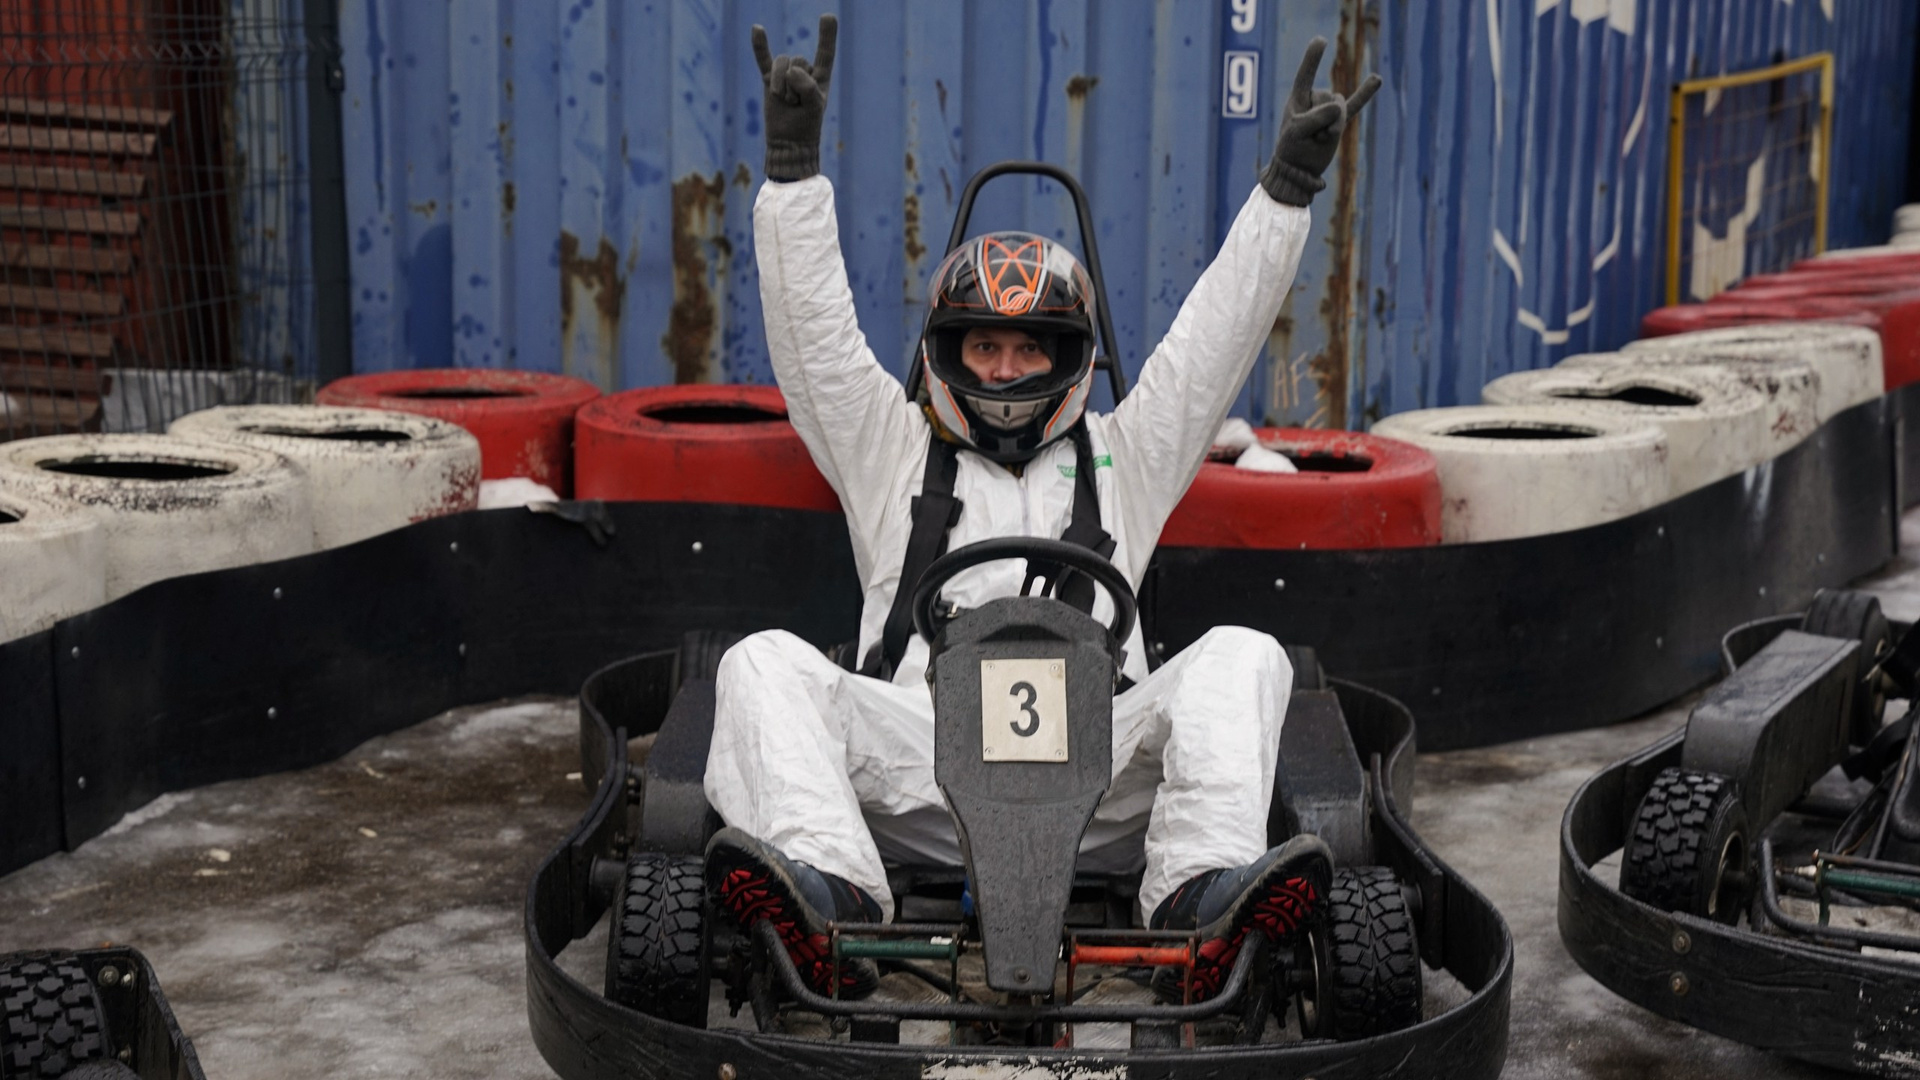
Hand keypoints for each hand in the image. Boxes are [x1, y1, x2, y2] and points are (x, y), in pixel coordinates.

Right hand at [751, 15, 837, 181]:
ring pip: (781, 63)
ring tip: (784, 101)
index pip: (825, 53)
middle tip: (796, 104)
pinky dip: (759, 45)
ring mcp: (785, 76)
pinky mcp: (769, 81)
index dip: (827, 35)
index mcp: (820, 77)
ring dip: (781, 84)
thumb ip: (807, 86)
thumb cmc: (806, 126)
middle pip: (798, 60)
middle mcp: (804, 72)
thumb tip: (790, 70)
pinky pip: (763, 59)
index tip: (827, 16)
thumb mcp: (814, 106)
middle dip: (794, 84)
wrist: (788, 143)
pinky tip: (758, 29)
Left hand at [1261, 38, 1380, 206]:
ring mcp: (1329, 109)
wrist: (1299, 170)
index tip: (1322, 40)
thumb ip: (1318, 117)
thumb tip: (1340, 107)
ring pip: (1341, 108)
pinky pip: (1355, 105)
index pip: (1306, 73)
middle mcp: (1315, 98)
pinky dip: (1365, 93)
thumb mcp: (1297, 131)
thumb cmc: (1292, 148)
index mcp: (1299, 96)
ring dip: (1333, 128)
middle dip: (1322, 119)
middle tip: (1309, 136)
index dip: (1313, 58)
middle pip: (1329, 98)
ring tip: (1318, 140)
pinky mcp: (1339, 121)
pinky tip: (1377, 79)